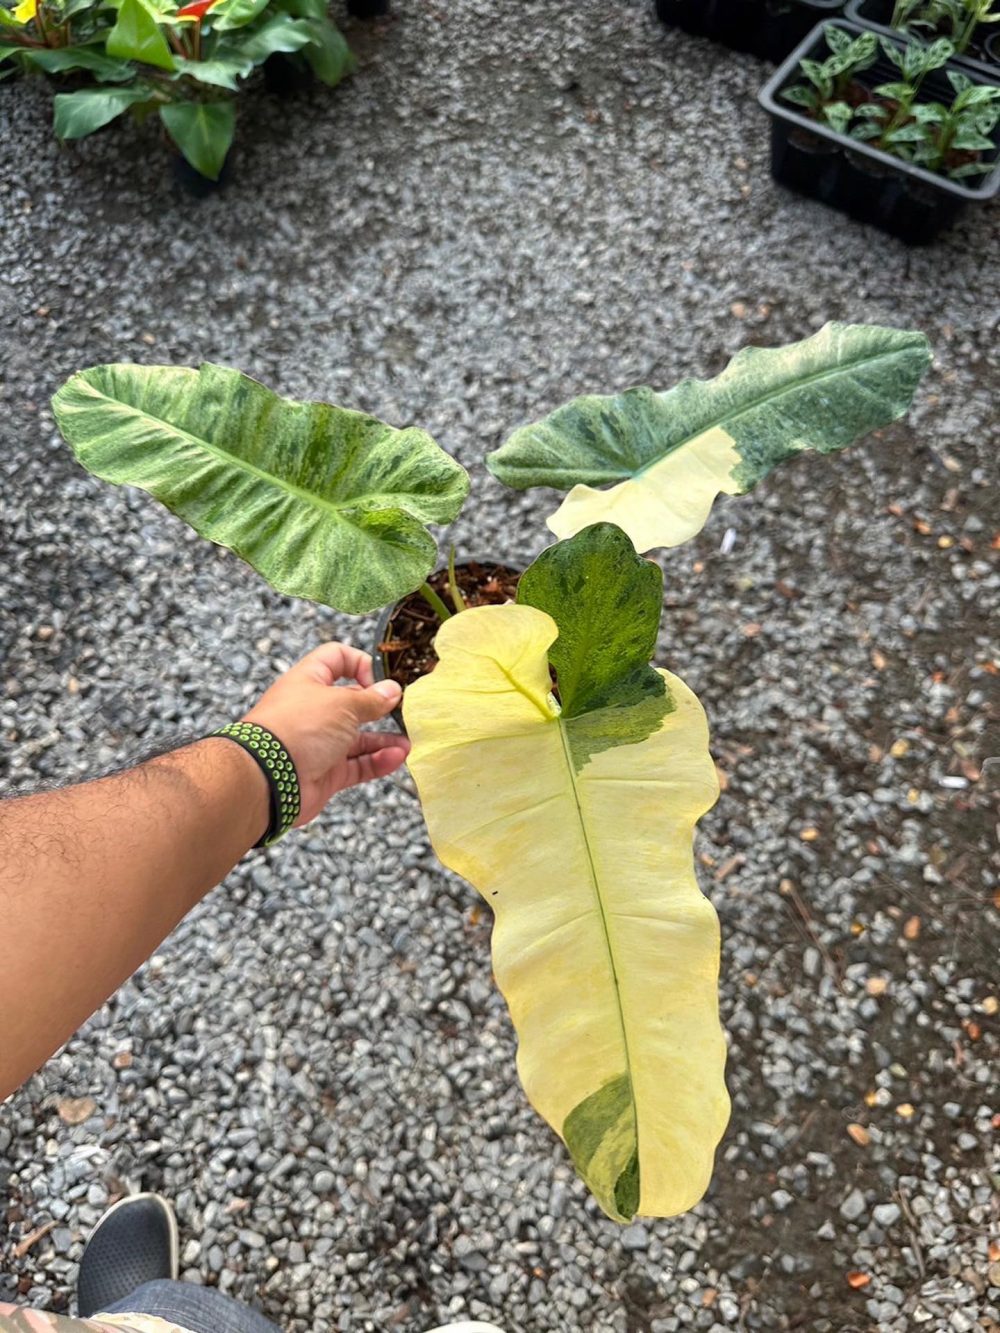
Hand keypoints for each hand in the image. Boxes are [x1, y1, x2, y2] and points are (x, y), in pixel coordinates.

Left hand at [242, 642, 409, 824]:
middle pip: (352, 702)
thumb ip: (371, 699)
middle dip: (378, 706)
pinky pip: (357, 764)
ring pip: (358, 738)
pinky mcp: (326, 772)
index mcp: (309, 681)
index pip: (336, 659)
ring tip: (407, 742)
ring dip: (384, 739)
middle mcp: (314, 710)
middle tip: (401, 711)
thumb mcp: (343, 703)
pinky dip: (378, 761)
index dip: (360, 663)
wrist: (267, 779)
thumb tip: (392, 690)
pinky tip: (397, 757)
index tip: (380, 679)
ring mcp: (319, 743)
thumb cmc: (299, 728)